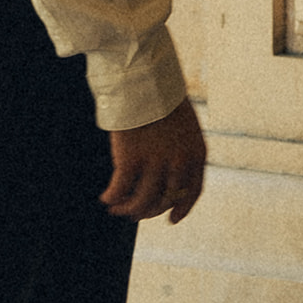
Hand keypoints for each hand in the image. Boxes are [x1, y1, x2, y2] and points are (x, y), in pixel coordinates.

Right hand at [102, 96, 206, 223]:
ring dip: (128, 209)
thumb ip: (182, 152)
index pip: (193, 191)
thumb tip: (168, 180)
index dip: (182, 208)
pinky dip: (112, 198)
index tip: (171, 220)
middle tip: (134, 213)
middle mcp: (180, 162)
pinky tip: (105, 198)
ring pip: (142, 202)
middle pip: (165, 200)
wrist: (147, 82)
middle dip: (149, 211)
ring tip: (117, 208)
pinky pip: (119, 191)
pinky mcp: (131, 161)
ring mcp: (156, 163)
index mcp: (197, 153)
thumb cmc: (164, 100)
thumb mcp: (185, 127)